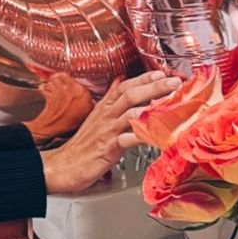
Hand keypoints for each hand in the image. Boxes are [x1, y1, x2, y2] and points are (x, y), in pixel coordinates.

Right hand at [40, 69, 181, 195]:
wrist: (63, 166)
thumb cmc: (82, 144)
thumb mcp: (97, 117)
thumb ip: (111, 98)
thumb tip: (120, 80)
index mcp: (105, 107)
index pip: (125, 86)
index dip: (144, 78)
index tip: (162, 72)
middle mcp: (107, 115)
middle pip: (131, 94)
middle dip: (154, 86)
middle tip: (174, 81)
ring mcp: (107, 131)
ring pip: (131, 112)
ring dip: (152, 106)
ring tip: (170, 102)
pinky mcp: (108, 148)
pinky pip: (127, 139)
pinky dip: (142, 135)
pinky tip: (155, 134)